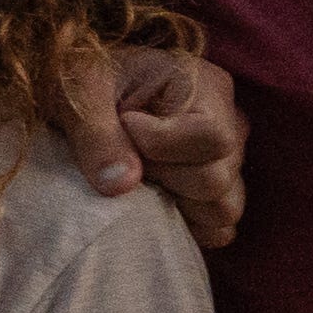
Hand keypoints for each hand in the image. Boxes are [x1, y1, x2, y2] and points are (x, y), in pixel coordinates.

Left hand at [63, 43, 248, 247]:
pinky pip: (217, 229)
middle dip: (161, 178)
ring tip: (140, 176)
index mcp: (208, 88)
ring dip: (174, 204)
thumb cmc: (85, 83)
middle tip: (125, 155)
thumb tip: (123, 185)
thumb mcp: (80, 92)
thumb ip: (96, 134)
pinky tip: (152, 200)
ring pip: (222, 211)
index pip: (212, 138)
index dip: (161, 146)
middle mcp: (231, 124)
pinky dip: (185, 224)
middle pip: (214, 180)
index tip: (123, 125)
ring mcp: (230, 161)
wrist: (84, 98)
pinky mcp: (217, 193)